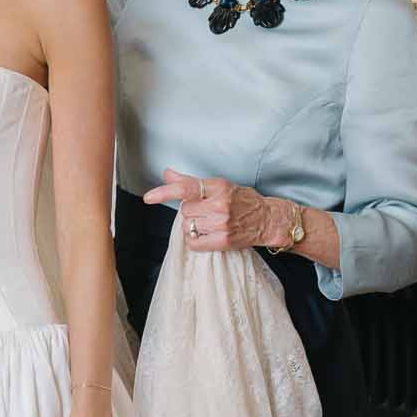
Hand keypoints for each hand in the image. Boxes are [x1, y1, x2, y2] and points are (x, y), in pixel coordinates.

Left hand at [142, 168, 286, 251]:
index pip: (187, 188)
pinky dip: (194, 240)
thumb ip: (191, 182)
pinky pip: (193, 242)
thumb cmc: (242, 201)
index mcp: (219, 187)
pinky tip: (206, 235)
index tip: (149, 197)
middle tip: (206, 212)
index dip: (165, 192)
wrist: (267, 219)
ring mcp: (221, 224)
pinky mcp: (223, 240)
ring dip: (193, 226)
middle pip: (185, 210)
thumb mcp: (219, 186)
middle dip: (191, 211)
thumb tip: (167, 174)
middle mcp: (220, 205)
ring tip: (210, 223)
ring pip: (187, 226)